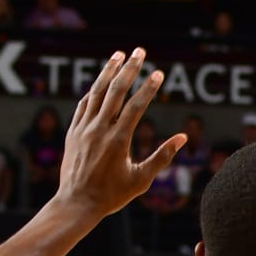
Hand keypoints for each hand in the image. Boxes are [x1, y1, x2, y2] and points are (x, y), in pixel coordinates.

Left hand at [58, 51, 186, 221]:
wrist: (76, 204)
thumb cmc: (112, 195)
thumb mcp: (141, 179)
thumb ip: (162, 157)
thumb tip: (182, 138)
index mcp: (118, 141)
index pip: (136, 106)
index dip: (148, 88)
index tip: (159, 73)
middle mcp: (99, 130)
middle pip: (115, 91)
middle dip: (129, 69)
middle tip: (139, 51)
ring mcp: (83, 129)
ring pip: (96, 93)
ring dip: (108, 72)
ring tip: (118, 55)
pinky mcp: (73, 132)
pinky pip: (83, 105)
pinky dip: (93, 91)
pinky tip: (100, 82)